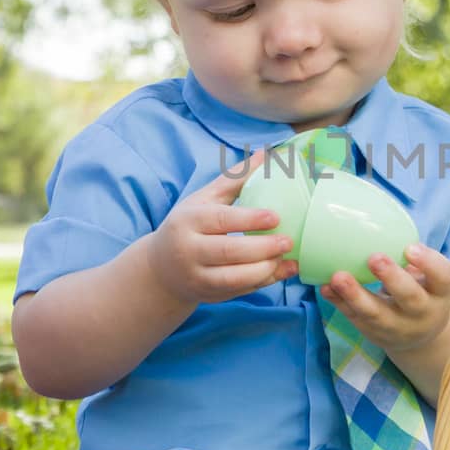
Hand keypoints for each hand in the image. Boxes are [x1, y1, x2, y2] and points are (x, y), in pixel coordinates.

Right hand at [146, 150, 298, 306]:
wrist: (161, 270)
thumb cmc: (187, 226)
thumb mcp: (204, 200)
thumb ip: (235, 179)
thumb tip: (267, 153)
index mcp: (186, 222)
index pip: (219, 220)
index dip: (248, 219)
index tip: (275, 216)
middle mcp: (188, 251)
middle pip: (227, 252)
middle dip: (261, 248)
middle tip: (288, 240)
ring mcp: (197, 277)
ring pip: (233, 278)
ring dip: (265, 270)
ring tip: (288, 258)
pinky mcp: (208, 296)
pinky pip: (239, 291)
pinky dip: (263, 283)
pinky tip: (283, 271)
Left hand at [321, 243, 449, 354]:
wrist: (420, 337)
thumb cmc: (423, 292)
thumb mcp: (429, 278)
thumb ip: (415, 258)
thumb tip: (383, 223)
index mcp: (440, 293)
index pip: (443, 277)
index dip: (429, 262)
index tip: (410, 247)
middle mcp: (423, 313)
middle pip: (410, 298)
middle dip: (392, 278)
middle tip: (374, 258)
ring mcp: (398, 327)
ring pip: (377, 314)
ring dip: (355, 295)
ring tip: (338, 277)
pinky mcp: (374, 333)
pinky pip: (355, 318)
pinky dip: (339, 303)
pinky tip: (326, 288)